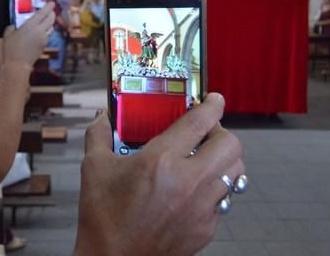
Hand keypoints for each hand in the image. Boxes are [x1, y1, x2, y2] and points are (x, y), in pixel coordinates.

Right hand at [2, 2, 55, 66]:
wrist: (18, 64)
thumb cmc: (10, 49)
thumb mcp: (8, 34)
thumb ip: (12, 27)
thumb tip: (14, 26)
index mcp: (31, 25)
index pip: (43, 13)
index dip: (48, 7)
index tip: (52, 3)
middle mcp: (40, 31)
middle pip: (51, 19)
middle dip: (51, 13)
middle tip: (50, 11)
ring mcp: (44, 39)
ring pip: (51, 27)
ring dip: (50, 23)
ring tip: (46, 21)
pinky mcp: (44, 45)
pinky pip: (48, 35)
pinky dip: (47, 31)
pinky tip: (41, 32)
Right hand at [74, 93, 244, 255]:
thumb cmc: (103, 217)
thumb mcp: (94, 169)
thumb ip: (99, 135)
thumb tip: (103, 116)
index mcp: (161, 160)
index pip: (200, 121)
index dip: (213, 105)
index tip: (214, 100)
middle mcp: (188, 181)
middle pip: (230, 144)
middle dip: (222, 133)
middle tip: (206, 134)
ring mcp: (201, 207)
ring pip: (235, 172)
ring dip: (223, 160)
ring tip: (206, 160)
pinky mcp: (206, 228)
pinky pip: (225, 200)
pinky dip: (216, 190)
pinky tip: (197, 190)